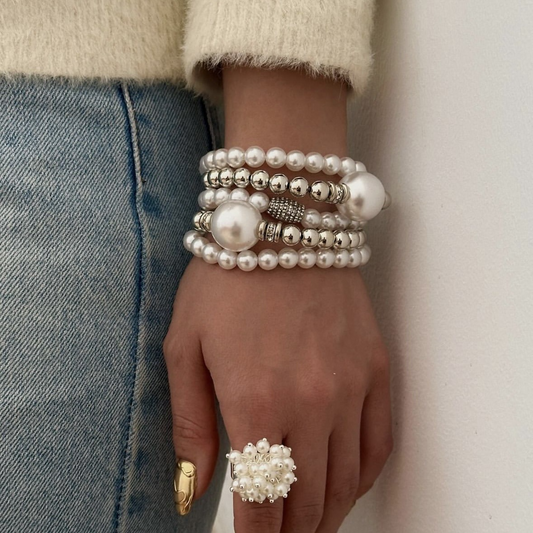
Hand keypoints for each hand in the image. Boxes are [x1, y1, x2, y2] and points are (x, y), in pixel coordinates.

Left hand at [163, 257, 392, 531]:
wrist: (281, 223)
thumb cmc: (224, 279)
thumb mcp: (184, 346)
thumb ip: (189, 423)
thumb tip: (191, 489)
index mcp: (254, 402)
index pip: (263, 503)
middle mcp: (311, 403)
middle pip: (308, 502)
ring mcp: (351, 386)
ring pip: (347, 480)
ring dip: (327, 513)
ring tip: (309, 522)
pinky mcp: (376, 366)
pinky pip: (380, 441)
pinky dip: (364, 475)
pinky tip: (347, 481)